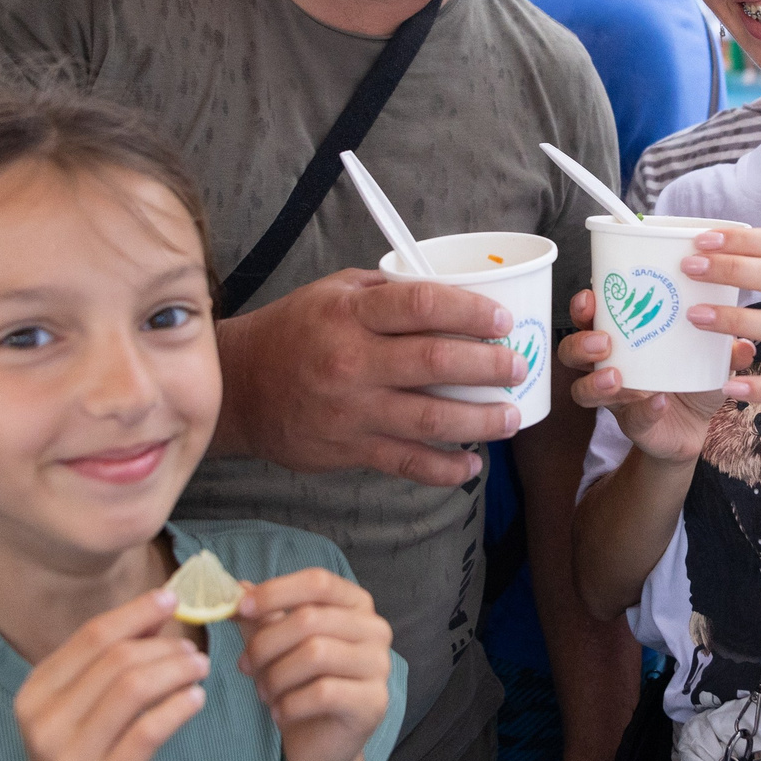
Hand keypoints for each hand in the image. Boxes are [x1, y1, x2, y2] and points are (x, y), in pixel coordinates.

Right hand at [12, 590, 210, 760]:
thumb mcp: (80, 713)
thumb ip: (106, 665)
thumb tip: (156, 610)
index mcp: (34, 696)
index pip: (89, 638)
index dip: (134, 613)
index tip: (171, 598)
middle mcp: (44, 724)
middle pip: (114, 660)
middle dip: (163, 646)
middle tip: (194, 649)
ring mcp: (70, 758)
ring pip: (133, 689)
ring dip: (175, 671)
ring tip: (200, 669)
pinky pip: (150, 730)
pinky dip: (180, 707)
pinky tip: (197, 700)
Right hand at [216, 270, 526, 487]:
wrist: (240, 388)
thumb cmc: (293, 331)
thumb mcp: (334, 292)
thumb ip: (389, 293)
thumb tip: (454, 293)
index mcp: (351, 315)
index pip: (423, 306)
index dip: (471, 311)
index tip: (502, 320)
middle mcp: (352, 362)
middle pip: (436, 363)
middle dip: (489, 367)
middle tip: (519, 368)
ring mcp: (352, 410)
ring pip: (430, 419)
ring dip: (480, 421)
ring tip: (511, 418)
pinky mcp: (349, 450)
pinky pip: (407, 464)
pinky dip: (445, 469)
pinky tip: (471, 464)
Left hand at [238, 568, 395, 760]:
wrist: (320, 744)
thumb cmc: (299, 686)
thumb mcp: (275, 645)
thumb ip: (259, 616)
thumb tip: (234, 587)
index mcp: (356, 605)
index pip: (317, 581)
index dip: (275, 592)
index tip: (241, 608)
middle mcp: (375, 629)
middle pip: (310, 618)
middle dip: (266, 643)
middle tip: (244, 665)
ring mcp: (379, 666)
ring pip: (315, 653)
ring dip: (276, 675)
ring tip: (263, 692)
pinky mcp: (373, 702)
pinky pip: (323, 692)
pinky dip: (290, 703)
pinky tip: (280, 713)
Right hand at [557, 287, 749, 464]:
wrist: (696, 427)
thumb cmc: (691, 377)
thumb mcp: (709, 356)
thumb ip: (725, 349)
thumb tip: (744, 343)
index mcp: (622, 337)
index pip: (590, 315)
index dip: (583, 304)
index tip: (591, 294)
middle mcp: (609, 365)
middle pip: (571, 350)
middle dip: (580, 342)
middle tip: (603, 340)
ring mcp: (615, 397)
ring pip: (582, 389)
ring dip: (596, 381)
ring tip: (616, 376)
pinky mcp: (632, 424)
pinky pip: (630, 418)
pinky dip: (644, 409)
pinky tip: (659, 401)